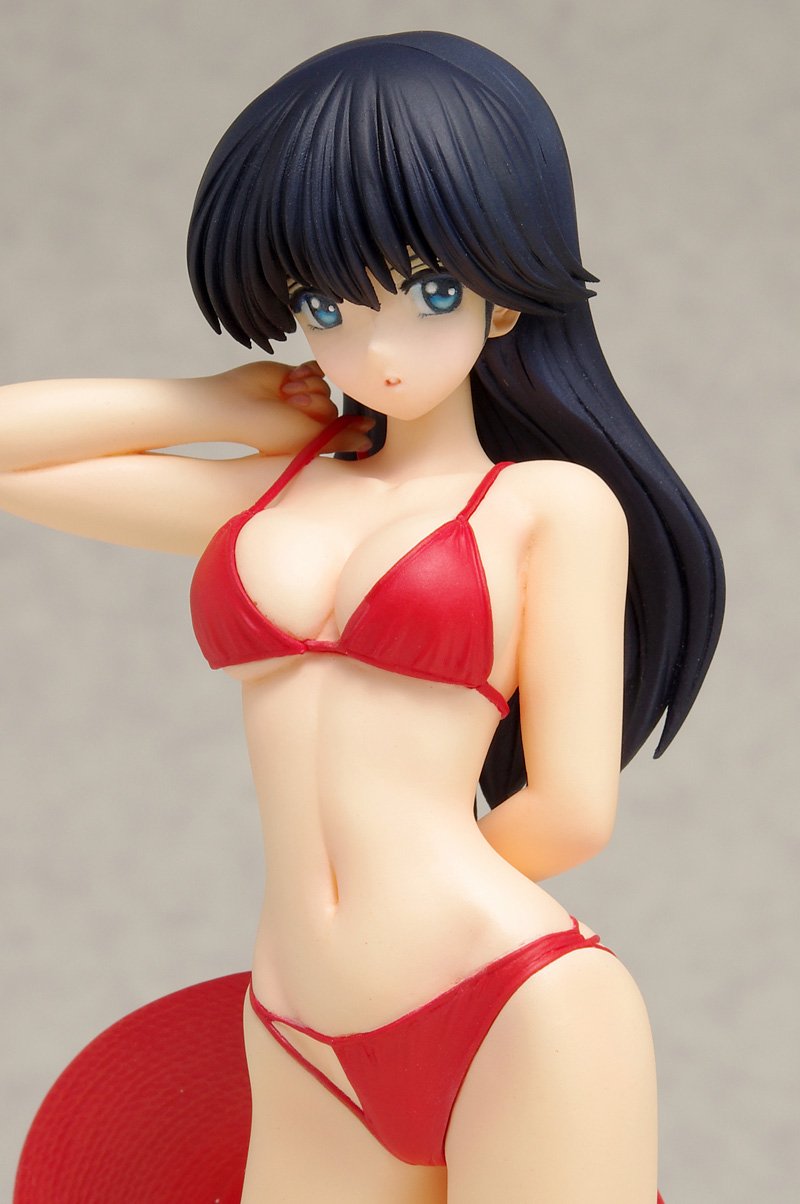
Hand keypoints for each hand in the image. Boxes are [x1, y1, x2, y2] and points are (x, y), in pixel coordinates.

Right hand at [208, 361, 372, 452]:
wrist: (234, 402)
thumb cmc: (266, 428)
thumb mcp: (307, 438)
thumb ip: (341, 438)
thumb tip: (369, 441)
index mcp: (314, 437)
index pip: (340, 425)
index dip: (325, 417)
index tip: (308, 416)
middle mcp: (311, 418)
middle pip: (332, 402)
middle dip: (312, 400)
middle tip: (291, 403)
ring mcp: (304, 396)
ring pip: (325, 384)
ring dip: (306, 385)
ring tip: (285, 392)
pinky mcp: (296, 376)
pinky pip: (317, 369)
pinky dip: (306, 372)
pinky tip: (289, 378)